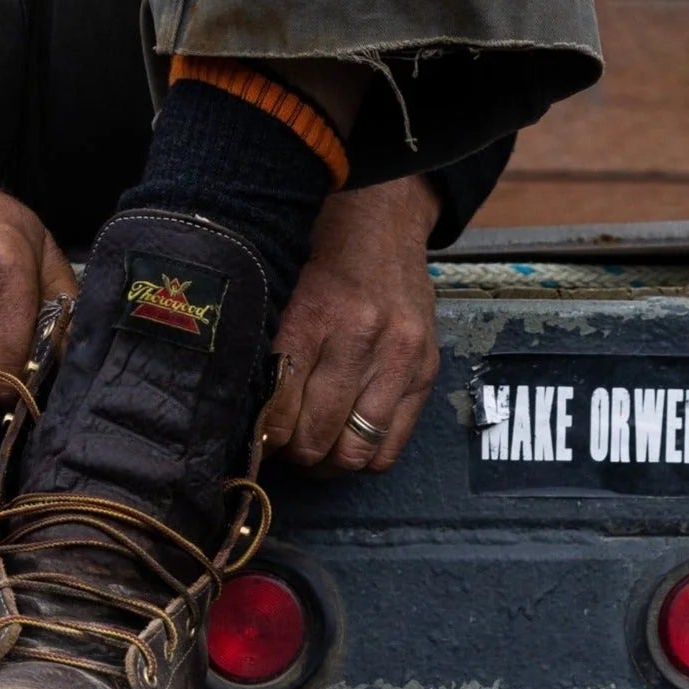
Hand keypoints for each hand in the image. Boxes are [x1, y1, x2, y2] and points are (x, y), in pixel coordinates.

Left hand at [264, 175, 441, 474]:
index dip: (268, 438)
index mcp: (315, 319)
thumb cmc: (328, 268)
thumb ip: (278, 363)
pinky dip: (367, 456)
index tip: (263, 441)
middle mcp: (361, 339)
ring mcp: (400, 357)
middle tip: (290, 448)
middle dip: (298, 454)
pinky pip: (393, 444)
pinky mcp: (426, 369)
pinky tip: (351, 442)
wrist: (385, 226)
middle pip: (318, 437)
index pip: (281, 409)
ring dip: (331, 462)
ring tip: (320, 452)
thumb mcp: (289, 302)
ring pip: (357, 450)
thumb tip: (262, 430)